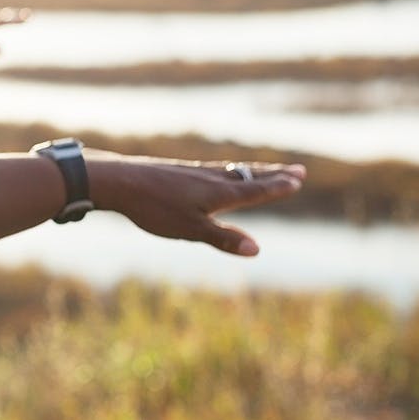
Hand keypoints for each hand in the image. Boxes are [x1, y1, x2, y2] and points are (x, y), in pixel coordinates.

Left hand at [86, 152, 306, 256]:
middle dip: (274, 175)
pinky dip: (230, 170)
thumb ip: (223, 238)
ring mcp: (194, 172)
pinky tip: (221, 173)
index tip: (298, 180)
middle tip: (298, 170)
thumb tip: (257, 249)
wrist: (119, 181)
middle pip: (249, 176)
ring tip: (267, 171)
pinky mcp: (179, 171)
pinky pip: (214, 170)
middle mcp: (211, 178)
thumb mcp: (190, 229)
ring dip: (254, 171)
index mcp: (219, 193)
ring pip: (232, 170)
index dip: (277, 187)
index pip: (255, 190)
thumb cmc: (154, 208)